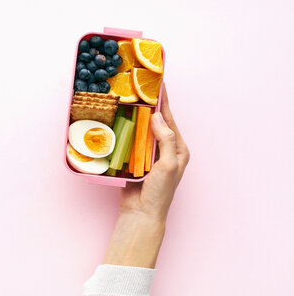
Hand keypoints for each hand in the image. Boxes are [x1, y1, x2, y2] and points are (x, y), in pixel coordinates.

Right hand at [104, 84, 189, 267]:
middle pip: (155, 121)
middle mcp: (164, 149)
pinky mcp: (135, 160)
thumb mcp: (168, 165)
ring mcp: (149, 154)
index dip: (163, 100)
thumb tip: (157, 117)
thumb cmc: (160, 193)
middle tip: (138, 86)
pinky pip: (130, 140)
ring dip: (135, 116)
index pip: (169, 118)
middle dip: (148, 104)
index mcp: (178, 148)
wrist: (141, 213)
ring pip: (141, 129)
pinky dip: (125, 130)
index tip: (158, 82)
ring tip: (127, 99)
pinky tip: (118, 121)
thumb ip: (166, 140)